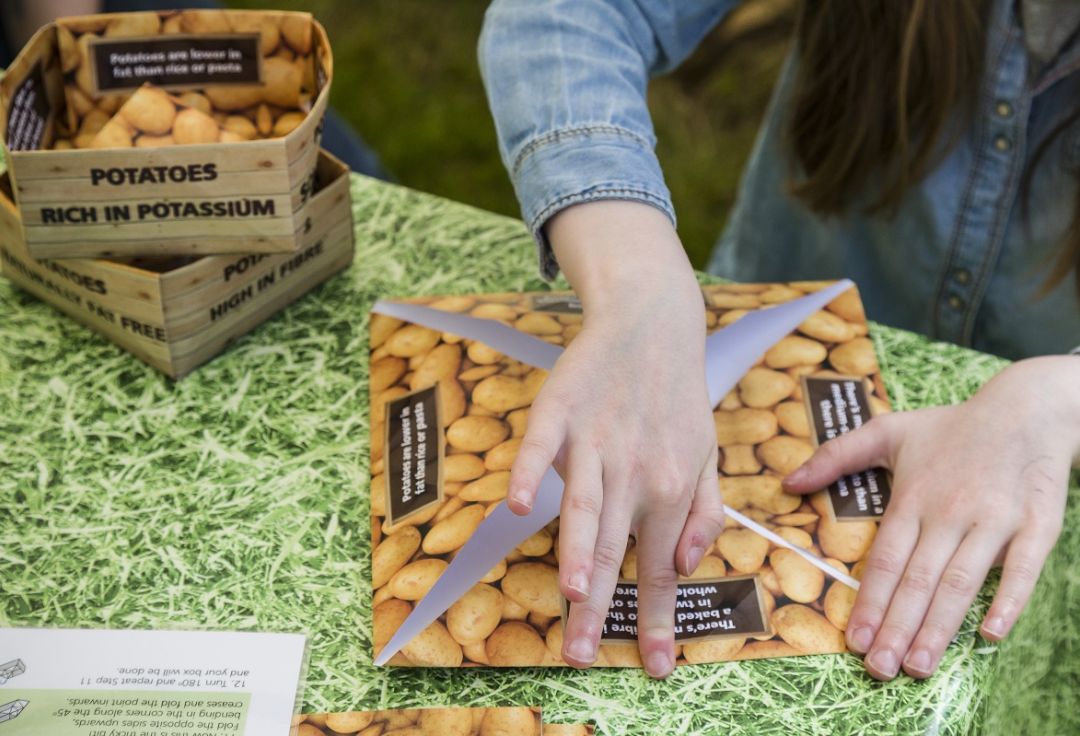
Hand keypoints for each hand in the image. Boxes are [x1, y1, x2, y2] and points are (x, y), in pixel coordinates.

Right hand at [506, 201, 723, 677]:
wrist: (653, 325)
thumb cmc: (678, 400)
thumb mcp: (708, 456)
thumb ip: (703, 512)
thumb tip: (685, 563)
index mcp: (671, 489)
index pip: (661, 568)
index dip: (658, 619)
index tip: (655, 668)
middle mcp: (635, 471)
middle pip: (614, 548)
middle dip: (599, 607)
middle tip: (581, 656)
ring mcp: (595, 440)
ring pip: (584, 504)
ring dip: (576, 548)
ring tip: (570, 593)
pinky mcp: (560, 410)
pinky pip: (542, 445)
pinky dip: (531, 472)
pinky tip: (520, 504)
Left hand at [784, 356, 1079, 679]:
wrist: (1025, 411)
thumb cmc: (950, 427)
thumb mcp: (888, 431)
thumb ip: (834, 456)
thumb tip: (787, 482)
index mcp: (913, 497)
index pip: (886, 560)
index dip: (869, 601)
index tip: (854, 638)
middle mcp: (950, 513)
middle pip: (919, 580)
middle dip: (896, 627)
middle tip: (879, 668)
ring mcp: (994, 521)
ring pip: (962, 583)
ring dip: (939, 627)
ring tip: (917, 665)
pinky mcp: (1036, 526)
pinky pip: (1023, 569)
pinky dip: (1008, 602)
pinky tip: (990, 634)